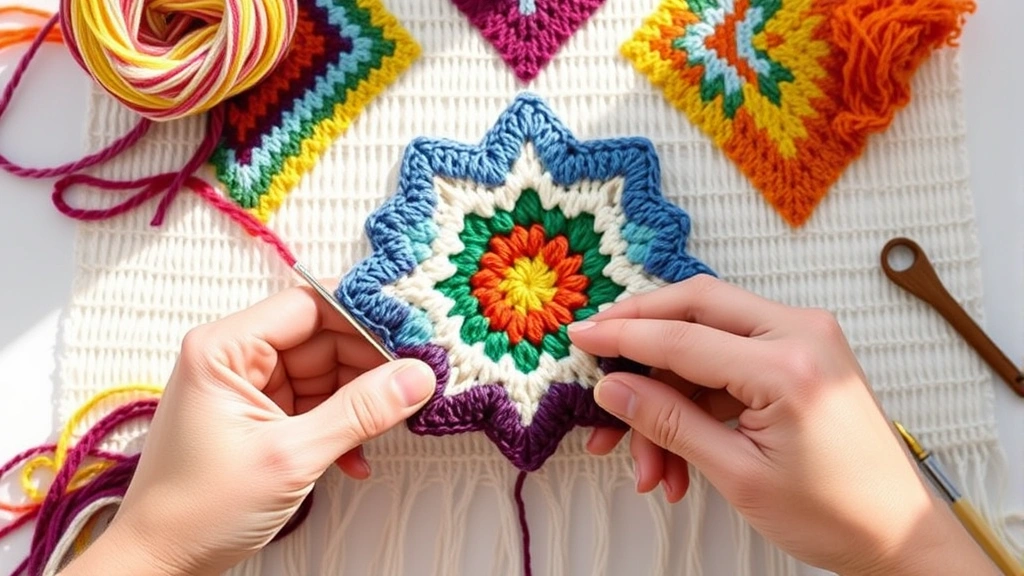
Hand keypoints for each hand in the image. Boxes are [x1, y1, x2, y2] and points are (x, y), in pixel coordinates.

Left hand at [61, 285, 435, 575]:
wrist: (159, 563)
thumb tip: (417, 376)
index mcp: (224, 348)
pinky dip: (338, 428)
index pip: (309, 308)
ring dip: (357, 405)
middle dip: (368, 368)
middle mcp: (233, 359)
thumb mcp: (291, 457)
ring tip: (388, 428)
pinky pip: (313, 406)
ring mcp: (247, 390)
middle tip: (414, 388)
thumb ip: (359, 412)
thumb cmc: (200, 509)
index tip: (410, 340)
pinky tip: (356, 459)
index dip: (362, 321)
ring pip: (324, 375)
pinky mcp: (258, 419)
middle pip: (322, 340)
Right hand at [568, 276, 999, 575]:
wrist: (897, 533)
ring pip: (707, 341)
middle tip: (597, 362)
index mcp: (787, 363)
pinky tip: (676, 460)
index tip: (578, 337)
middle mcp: (800, 333)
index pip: (682, 334)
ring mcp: (804, 339)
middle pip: (695, 307)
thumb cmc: (834, 512)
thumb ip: (669, 422)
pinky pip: (729, 362)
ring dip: (667, 396)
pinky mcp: (801, 356)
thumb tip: (613, 387)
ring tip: (647, 467)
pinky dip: (696, 403)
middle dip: (639, 337)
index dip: (621, 335)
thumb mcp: (738, 474)